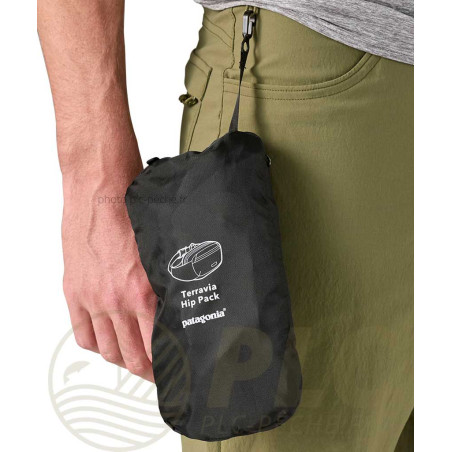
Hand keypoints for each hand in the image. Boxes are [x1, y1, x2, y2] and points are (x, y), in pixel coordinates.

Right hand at [62, 158, 156, 381]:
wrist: (100, 191)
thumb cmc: (133, 212)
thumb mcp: (162, 250)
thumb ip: (167, 283)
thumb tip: (178, 307)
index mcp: (143, 292)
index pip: (156, 347)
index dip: (167, 367)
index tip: (174, 371)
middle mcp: (116, 301)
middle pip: (132, 356)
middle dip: (148, 372)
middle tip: (159, 375)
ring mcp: (93, 299)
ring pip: (108, 350)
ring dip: (124, 362)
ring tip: (135, 363)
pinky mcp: (75, 292)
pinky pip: (83, 334)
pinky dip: (96, 346)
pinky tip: (107, 345)